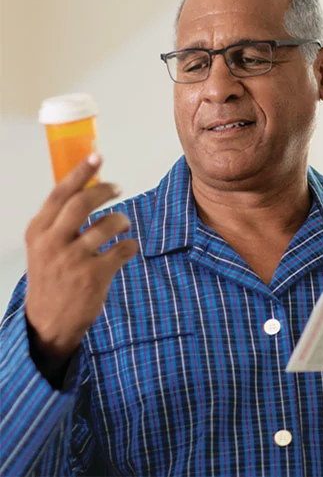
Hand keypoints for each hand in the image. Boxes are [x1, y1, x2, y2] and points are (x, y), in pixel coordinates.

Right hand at [24, 153, 137, 363]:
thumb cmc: (51, 278)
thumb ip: (58, 222)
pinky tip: (126, 250)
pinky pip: (123, 249)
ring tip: (123, 225)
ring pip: (108, 224)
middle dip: (105, 190)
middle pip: (83, 202)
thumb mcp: (43, 247)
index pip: (60, 194)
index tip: (96, 156)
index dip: (80, 172)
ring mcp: (73, 260)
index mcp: (37, 232)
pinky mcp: (93, 276)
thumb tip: (84, 188)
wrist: (48, 322)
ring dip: (122, 220)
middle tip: (118, 187)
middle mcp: (52, 243)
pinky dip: (130, 246)